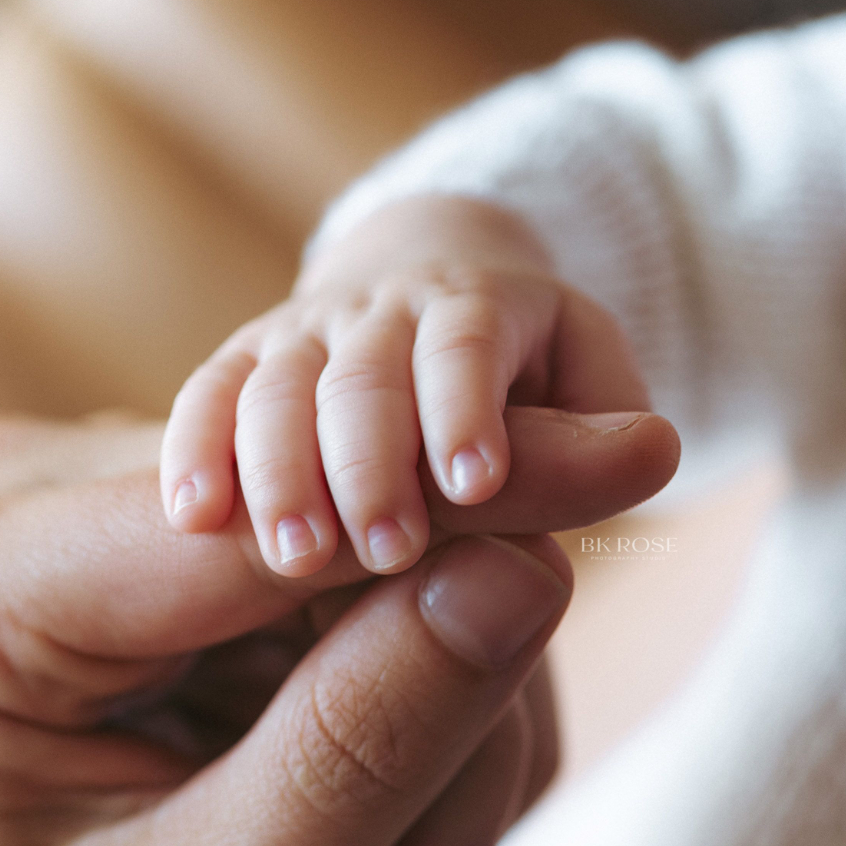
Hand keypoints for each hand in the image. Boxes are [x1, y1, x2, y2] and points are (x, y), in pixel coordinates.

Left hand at [0, 407, 675, 845]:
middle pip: (319, 531)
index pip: (254, 515)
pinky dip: (409, 723)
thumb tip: (524, 573)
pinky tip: (396, 842)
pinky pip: (345, 609)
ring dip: (435, 729)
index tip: (637, 459)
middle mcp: (8, 534)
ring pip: (358, 570)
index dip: (464, 496)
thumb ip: (362, 749)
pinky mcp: (162, 599)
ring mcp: (90, 555)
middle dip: (441, 691)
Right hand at [160, 195, 651, 575]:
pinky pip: (211, 394)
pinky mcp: (244, 366)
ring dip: (281, 466)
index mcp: (477, 304)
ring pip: (278, 385)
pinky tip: (194, 516)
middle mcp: (382, 311)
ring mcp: (305, 334)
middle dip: (370, 453)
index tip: (476, 484)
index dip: (468, 404)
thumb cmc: (522, 372)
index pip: (468, 343)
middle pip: (365, 371)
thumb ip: (598, 424)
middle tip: (382, 545)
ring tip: (293, 554)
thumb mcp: (582, 376)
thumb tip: (651, 449)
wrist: (429, 291)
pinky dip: (198, 446)